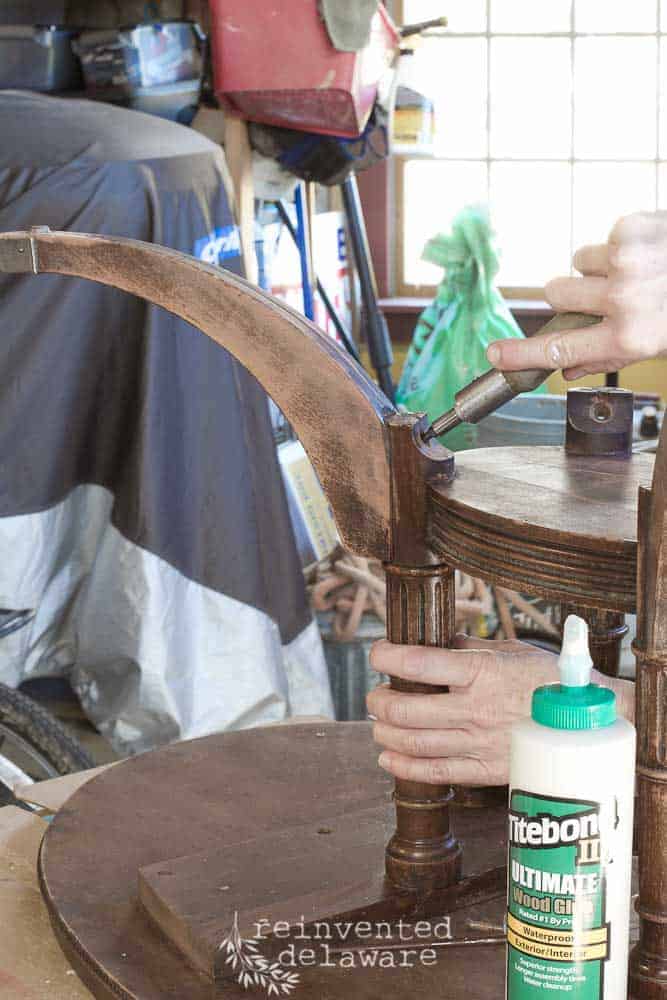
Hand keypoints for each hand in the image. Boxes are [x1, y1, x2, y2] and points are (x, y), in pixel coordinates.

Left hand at [367, 634, 557, 785]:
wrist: (588, 723)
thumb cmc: (552, 680)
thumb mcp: (511, 650)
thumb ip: (469, 647)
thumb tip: (438, 639)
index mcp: (481, 671)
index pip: (418, 663)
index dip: (386, 657)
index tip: (377, 654)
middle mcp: (475, 708)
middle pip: (406, 708)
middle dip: (380, 700)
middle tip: (375, 695)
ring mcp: (479, 742)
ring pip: (414, 742)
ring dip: (386, 732)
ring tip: (379, 723)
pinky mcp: (485, 770)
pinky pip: (435, 772)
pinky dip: (404, 766)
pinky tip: (388, 757)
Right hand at [486, 211, 666, 379]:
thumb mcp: (655, 346)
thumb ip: (608, 356)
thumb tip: (568, 369)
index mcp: (628, 338)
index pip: (557, 349)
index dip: (520, 353)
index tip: (494, 354)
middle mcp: (623, 301)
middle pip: (555, 294)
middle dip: (571, 294)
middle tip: (600, 294)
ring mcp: (626, 262)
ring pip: (578, 263)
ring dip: (597, 267)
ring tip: (634, 269)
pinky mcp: (632, 229)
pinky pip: (602, 238)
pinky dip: (620, 243)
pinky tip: (648, 250)